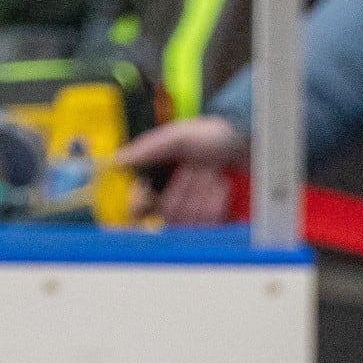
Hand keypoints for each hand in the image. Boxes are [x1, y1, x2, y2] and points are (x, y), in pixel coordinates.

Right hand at [115, 116, 245, 223]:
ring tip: (213, 176)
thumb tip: (116, 160)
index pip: (136, 210)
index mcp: (156, 182)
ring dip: (201, 195)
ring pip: (188, 222)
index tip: (145, 194)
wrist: (246, 145)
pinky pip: (210, 226)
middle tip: (196, 170)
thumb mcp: (178, 136)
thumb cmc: (212, 137)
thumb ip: (148, 148)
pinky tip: (222, 189)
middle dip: (183, 190)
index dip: (138, 206)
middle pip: (166, 215)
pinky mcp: (217, 224)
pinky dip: (216, 205)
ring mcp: (195, 216)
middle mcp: (172, 203)